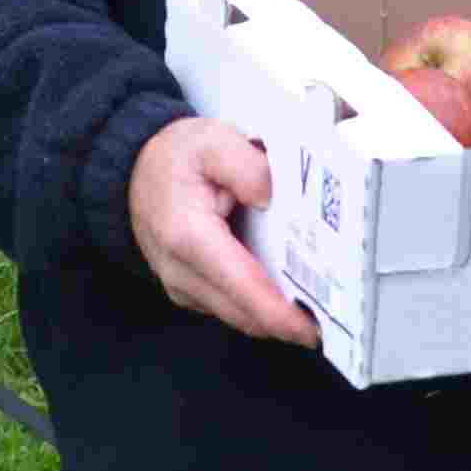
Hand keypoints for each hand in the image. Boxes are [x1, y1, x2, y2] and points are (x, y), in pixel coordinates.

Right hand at [129, 114, 317, 344]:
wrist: (135, 170)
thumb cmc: (175, 157)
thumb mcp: (212, 141)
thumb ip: (246, 165)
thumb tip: (272, 196)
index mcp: (188, 237)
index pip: (242, 286)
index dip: (280, 314)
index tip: (312, 328)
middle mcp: (180, 271)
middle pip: (244, 313)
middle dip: (288, 321)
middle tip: (335, 317)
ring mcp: (181, 286)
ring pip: (238, 316)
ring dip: (275, 317)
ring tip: (318, 308)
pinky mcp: (188, 291)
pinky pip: (229, 308)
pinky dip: (258, 306)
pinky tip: (286, 293)